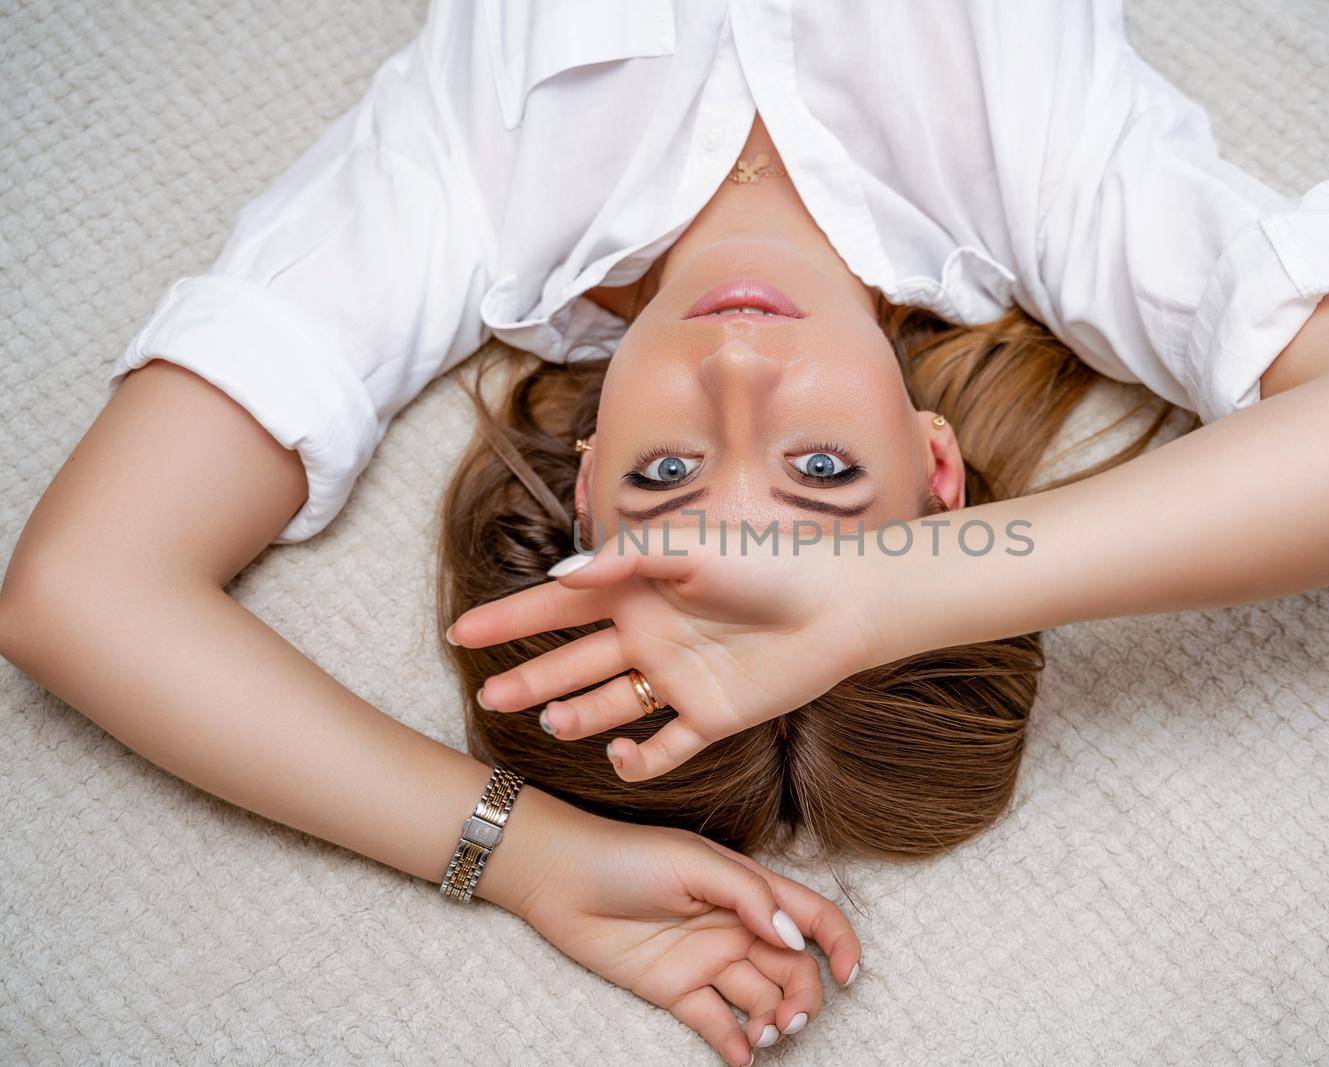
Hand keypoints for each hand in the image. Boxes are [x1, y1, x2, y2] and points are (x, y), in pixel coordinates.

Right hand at [449, 536, 886, 780]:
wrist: (842, 604)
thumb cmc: (769, 561)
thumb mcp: (691, 548)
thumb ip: (626, 559)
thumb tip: (562, 576)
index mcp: (639, 590)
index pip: (559, 607)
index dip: (510, 620)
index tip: (461, 633)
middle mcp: (650, 635)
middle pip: (574, 662)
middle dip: (529, 678)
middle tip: (488, 699)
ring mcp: (678, 678)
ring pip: (609, 705)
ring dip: (576, 715)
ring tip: (549, 722)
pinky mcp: (711, 715)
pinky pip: (664, 746)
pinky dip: (638, 758)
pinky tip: (618, 757)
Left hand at [509, 802, 862, 1064]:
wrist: (559, 878)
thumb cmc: (628, 856)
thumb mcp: (695, 862)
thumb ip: (749, 896)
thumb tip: (794, 939)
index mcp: (750, 889)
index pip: (812, 917)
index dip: (839, 944)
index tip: (849, 974)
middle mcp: (737, 927)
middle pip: (793, 968)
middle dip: (805, 996)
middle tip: (791, 1019)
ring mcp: (707, 960)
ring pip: (761, 999)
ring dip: (774, 1021)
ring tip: (765, 1034)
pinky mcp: (676, 989)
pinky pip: (716, 1022)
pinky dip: (735, 1044)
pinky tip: (742, 1056)